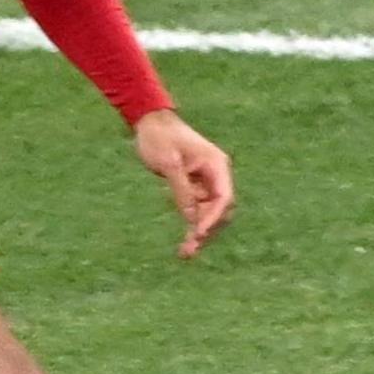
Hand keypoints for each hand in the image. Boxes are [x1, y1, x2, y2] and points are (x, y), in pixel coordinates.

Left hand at [133, 110, 235, 256]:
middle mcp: (216, 175)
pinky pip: (198, 209)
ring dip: (199, 231)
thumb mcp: (168, 164)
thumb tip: (191, 219)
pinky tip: (185, 239)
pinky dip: (191, 222)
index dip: (214, 218)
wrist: (149, 121)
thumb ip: (182, 191)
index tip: (198, 233)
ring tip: (185, 252)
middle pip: (220, 210)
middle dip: (207, 230)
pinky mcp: (195, 185)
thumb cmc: (159, 137)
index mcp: (216, 166)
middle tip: (190, 249)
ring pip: (209, 213)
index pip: (224, 198)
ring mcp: (206, 181)